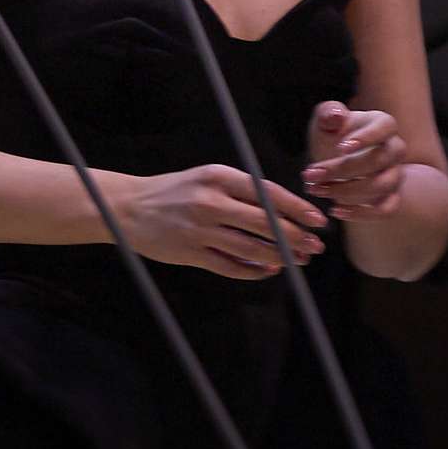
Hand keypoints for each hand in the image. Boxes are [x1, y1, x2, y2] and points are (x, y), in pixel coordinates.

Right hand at [118, 163, 327, 279]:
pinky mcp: (189, 253)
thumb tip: (284, 210)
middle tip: (315, 247)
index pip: (267, 193)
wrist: (129, 206)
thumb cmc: (177, 190)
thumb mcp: (209, 177)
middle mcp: (210, 202)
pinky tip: (269, 270)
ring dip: (279, 256)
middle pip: (264, 223)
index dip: (296, 208)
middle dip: (295, 237)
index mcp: (219, 177)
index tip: (318, 220)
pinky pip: (229, 266)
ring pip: (250, 248)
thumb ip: (242, 191)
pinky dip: (253, 271)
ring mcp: (199, 230)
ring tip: (298, 260)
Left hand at [304, 100, 406, 220]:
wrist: (339, 160)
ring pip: (383, 185)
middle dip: (342, 169)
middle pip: (380, 159)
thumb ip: (329, 112)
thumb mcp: (326, 121)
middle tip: (310, 174)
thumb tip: (337, 116)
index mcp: (383, 124)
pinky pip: (386, 209)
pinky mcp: (391, 197)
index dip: (367, 137)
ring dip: (348, 191)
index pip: (386, 126)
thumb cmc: (334, 135)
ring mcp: (396, 174)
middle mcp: (395, 149)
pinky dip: (362, 213)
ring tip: (317, 190)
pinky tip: (335, 211)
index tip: (341, 148)